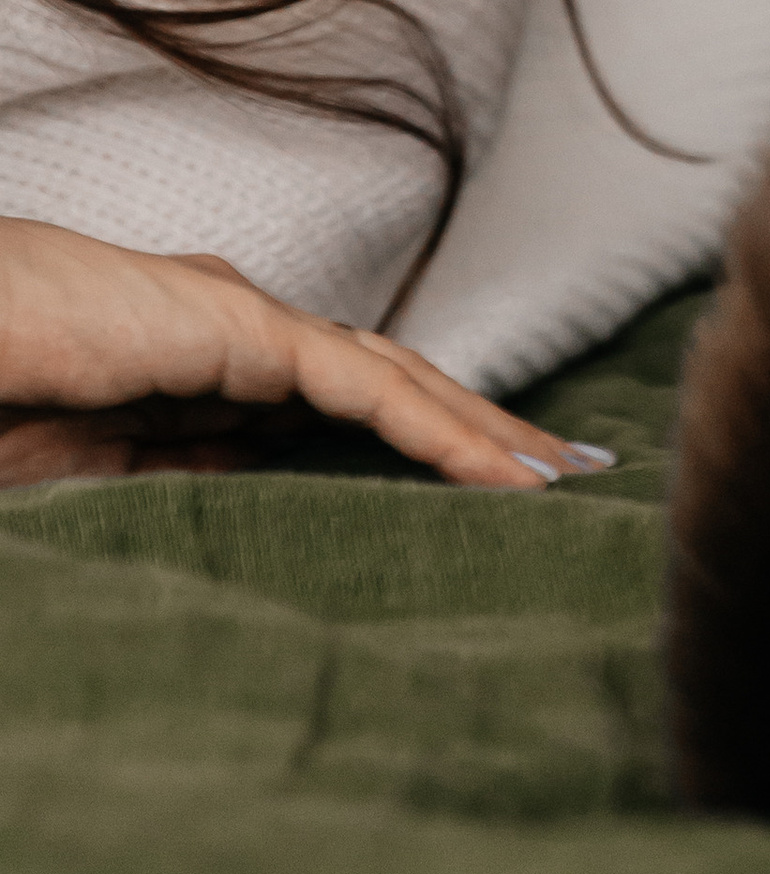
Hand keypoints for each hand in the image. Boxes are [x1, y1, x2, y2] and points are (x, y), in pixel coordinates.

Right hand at [0, 216, 606, 489]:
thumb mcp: (100, 480)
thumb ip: (174, 490)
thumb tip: (243, 548)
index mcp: (207, 373)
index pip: (343, 412)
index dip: (422, 444)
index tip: (489, 490)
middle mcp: (243, 337)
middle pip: (391, 387)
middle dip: (481, 430)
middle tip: (566, 477)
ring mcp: (247, 325)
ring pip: (399, 379)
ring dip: (485, 428)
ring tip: (560, 478)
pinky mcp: (245, 331)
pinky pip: (365, 386)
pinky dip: (439, 429)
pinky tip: (500, 471)